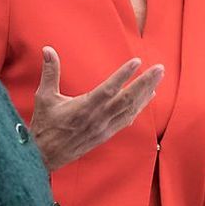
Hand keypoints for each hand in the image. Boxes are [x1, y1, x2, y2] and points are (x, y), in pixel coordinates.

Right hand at [30, 46, 162, 170]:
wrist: (45, 156)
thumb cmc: (45, 125)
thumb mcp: (45, 97)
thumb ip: (50, 72)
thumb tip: (47, 49)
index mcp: (84, 108)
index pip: (108, 89)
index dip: (123, 75)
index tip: (137, 62)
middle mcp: (98, 118)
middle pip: (127, 99)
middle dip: (145, 82)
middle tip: (160, 68)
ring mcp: (104, 128)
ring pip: (131, 109)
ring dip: (146, 92)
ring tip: (159, 78)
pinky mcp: (107, 134)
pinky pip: (127, 119)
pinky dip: (140, 107)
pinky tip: (148, 96)